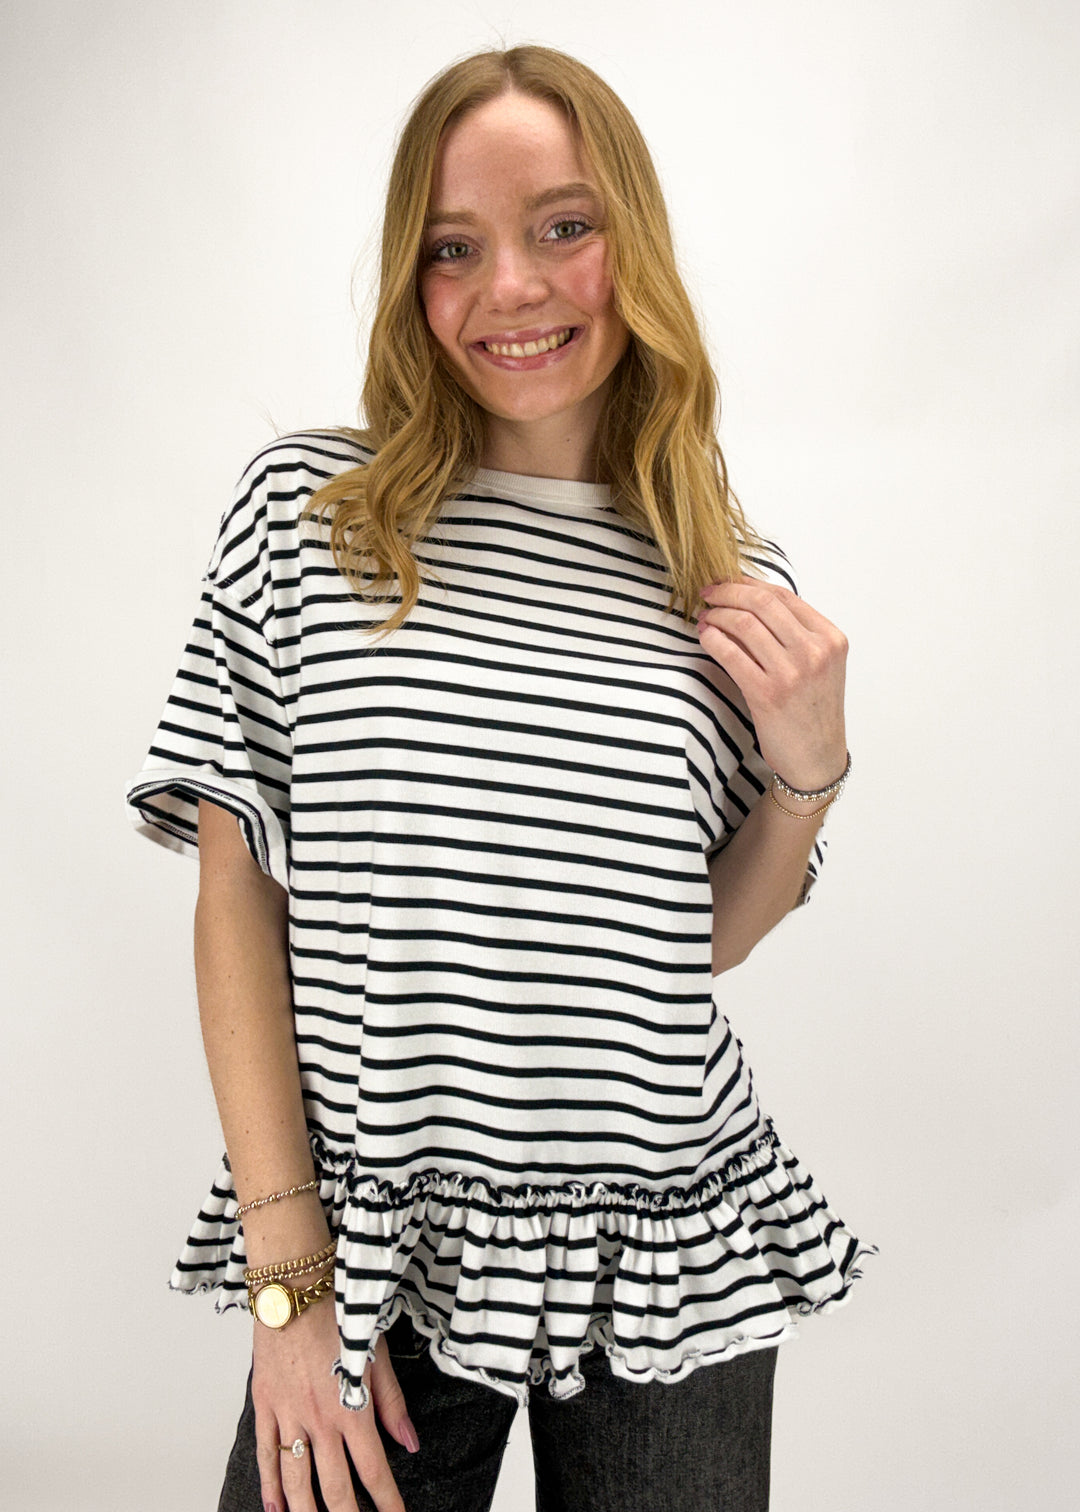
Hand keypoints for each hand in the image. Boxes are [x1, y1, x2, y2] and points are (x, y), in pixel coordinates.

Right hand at [253, 1291, 412, 1511]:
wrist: (295, 1285)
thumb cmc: (339, 1311)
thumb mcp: (376, 1353)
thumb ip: (391, 1402)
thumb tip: (409, 1443)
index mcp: (351, 1406)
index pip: (373, 1470)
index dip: (386, 1502)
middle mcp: (319, 1418)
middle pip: (334, 1488)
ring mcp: (288, 1413)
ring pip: (297, 1480)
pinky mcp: (265, 1403)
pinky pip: (266, 1453)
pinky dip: (269, 1484)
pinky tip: (275, 1508)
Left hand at [696, 574, 847, 789]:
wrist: (817, 759)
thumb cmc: (813, 711)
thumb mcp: (818, 665)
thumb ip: (793, 634)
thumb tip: (746, 600)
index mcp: (831, 638)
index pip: (783, 596)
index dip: (748, 583)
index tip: (727, 582)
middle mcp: (815, 651)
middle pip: (762, 602)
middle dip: (728, 591)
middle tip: (708, 594)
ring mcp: (792, 672)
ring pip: (744, 623)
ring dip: (717, 614)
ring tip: (705, 617)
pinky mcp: (767, 693)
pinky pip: (730, 653)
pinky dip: (712, 639)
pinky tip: (705, 637)